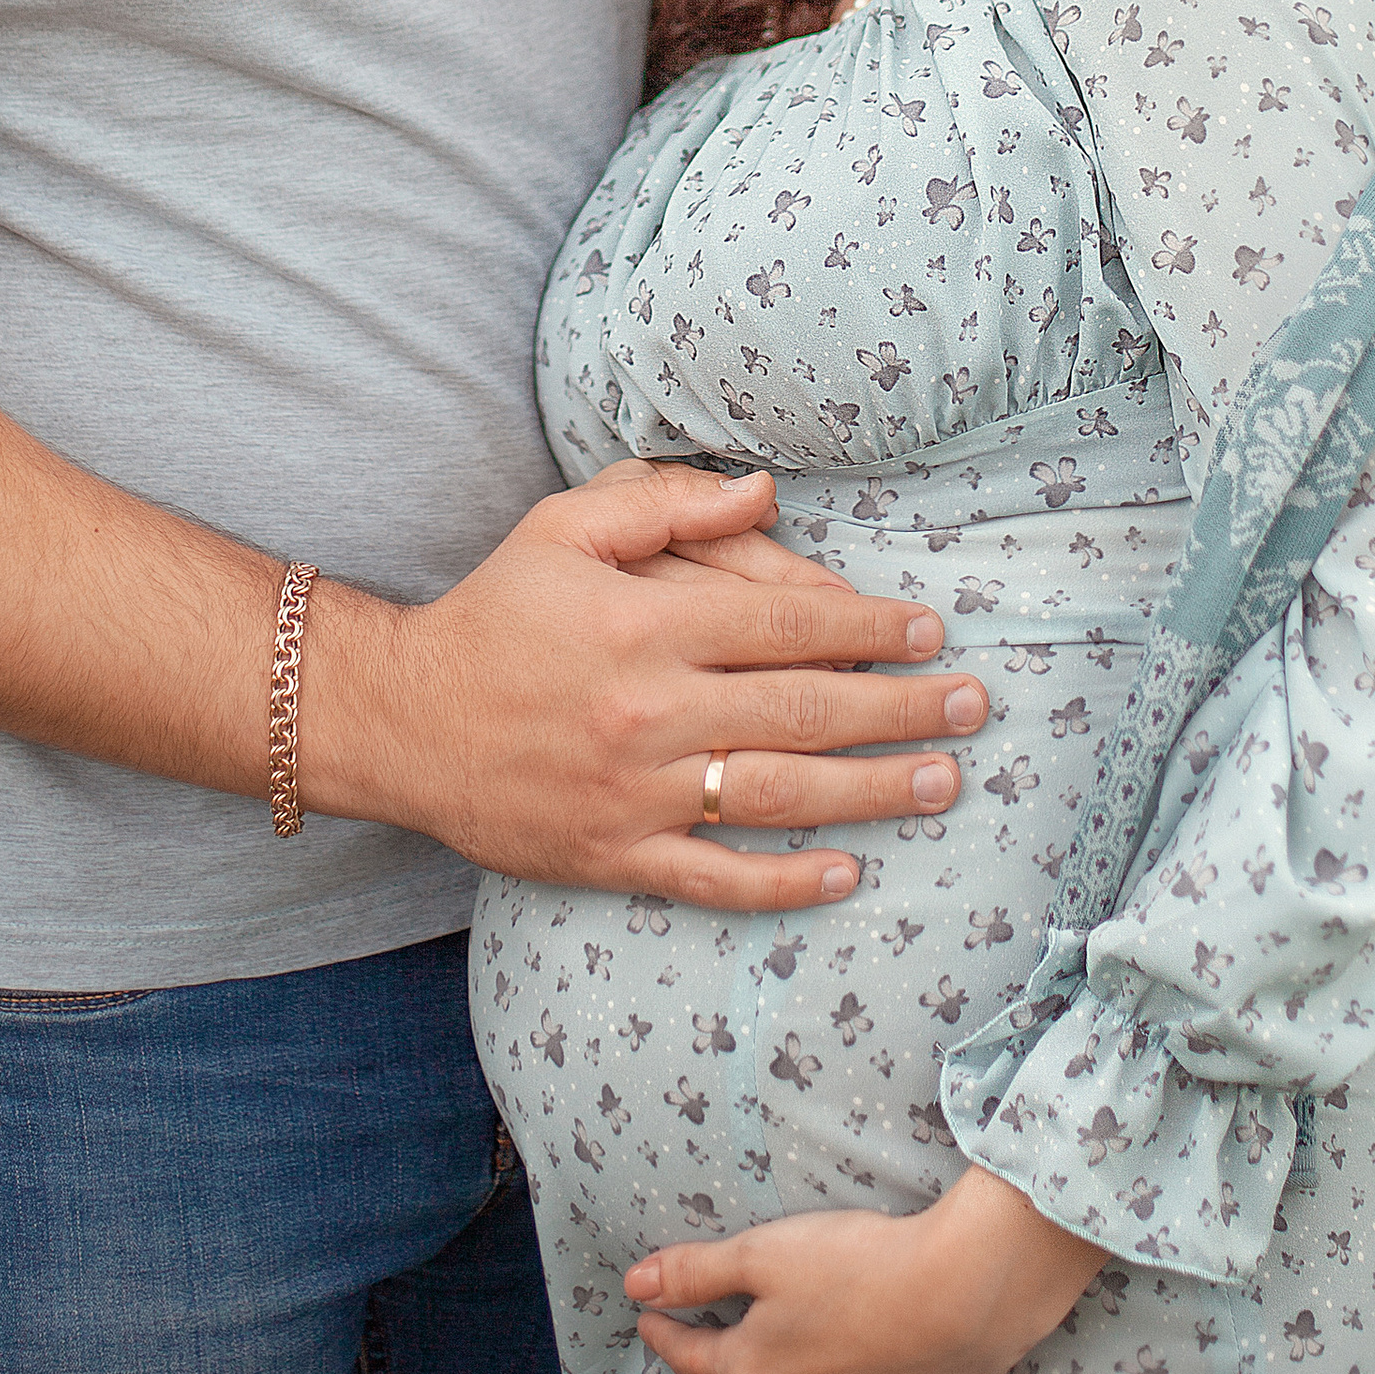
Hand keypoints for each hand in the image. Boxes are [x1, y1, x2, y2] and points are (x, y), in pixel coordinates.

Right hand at [301, 462, 990, 910]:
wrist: (401, 719)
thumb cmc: (493, 613)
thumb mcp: (564, 529)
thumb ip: (665, 502)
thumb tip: (764, 491)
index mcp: (646, 624)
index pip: (787, 624)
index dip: (870, 626)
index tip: (930, 629)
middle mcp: (651, 711)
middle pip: (805, 710)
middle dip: (902, 707)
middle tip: (973, 706)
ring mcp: (637, 792)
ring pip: (780, 796)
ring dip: (873, 791)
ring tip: (943, 782)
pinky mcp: (615, 854)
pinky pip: (716, 877)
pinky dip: (786, 882)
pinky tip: (849, 873)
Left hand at [626, 1168, 1103, 1373]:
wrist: (961, 1300)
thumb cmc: (861, 1265)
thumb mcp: (766, 1252)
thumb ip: (696, 1271)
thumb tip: (634, 1284)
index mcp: (749, 1369)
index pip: (689, 1353)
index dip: (665, 1330)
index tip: (649, 1314)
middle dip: (700, 1368)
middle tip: (689, 1345)